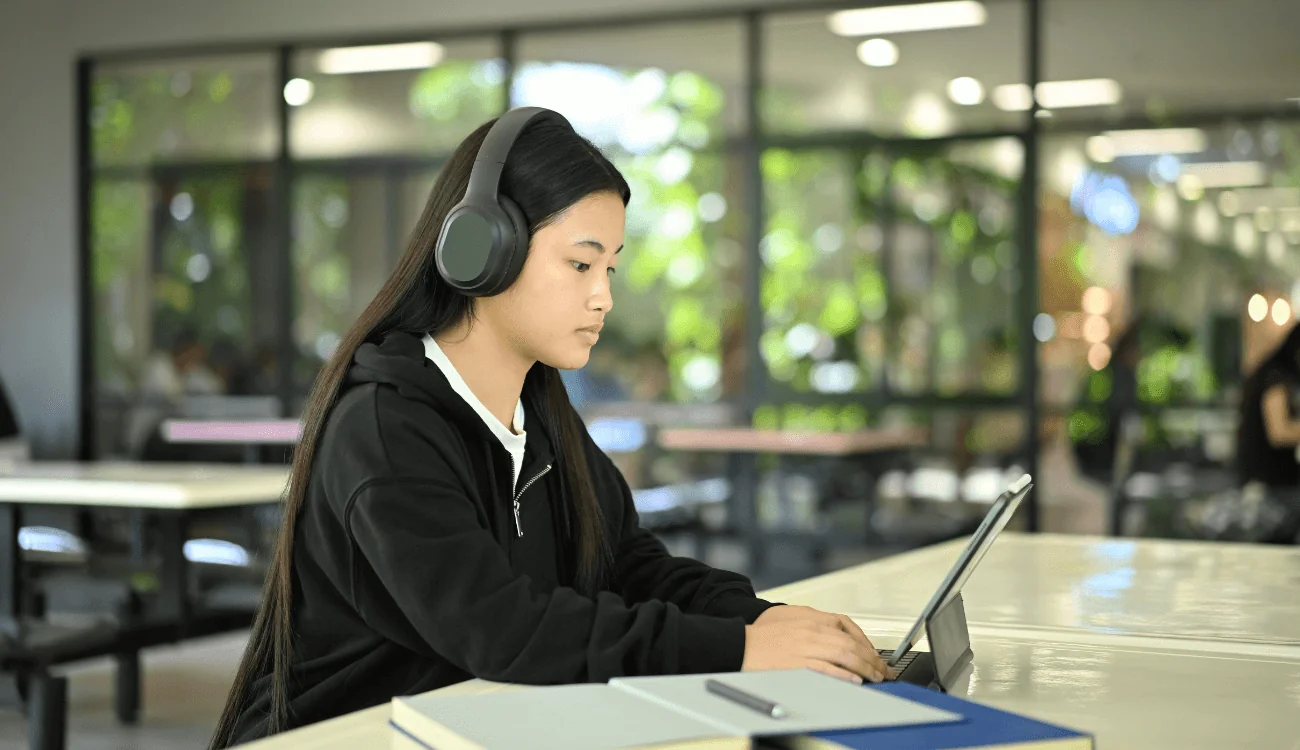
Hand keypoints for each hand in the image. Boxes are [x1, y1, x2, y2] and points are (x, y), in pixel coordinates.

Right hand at [742, 605, 893, 683]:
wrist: (740, 644)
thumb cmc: (763, 635)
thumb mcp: (791, 619)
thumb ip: (814, 625)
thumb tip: (837, 636)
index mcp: (811, 619)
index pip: (848, 628)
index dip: (866, 642)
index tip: (875, 655)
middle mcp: (811, 630)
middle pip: (851, 643)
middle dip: (872, 658)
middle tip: (883, 670)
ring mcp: (806, 647)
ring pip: (844, 655)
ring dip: (865, 667)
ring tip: (876, 677)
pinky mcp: (798, 664)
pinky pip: (827, 669)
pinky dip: (844, 674)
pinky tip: (856, 680)